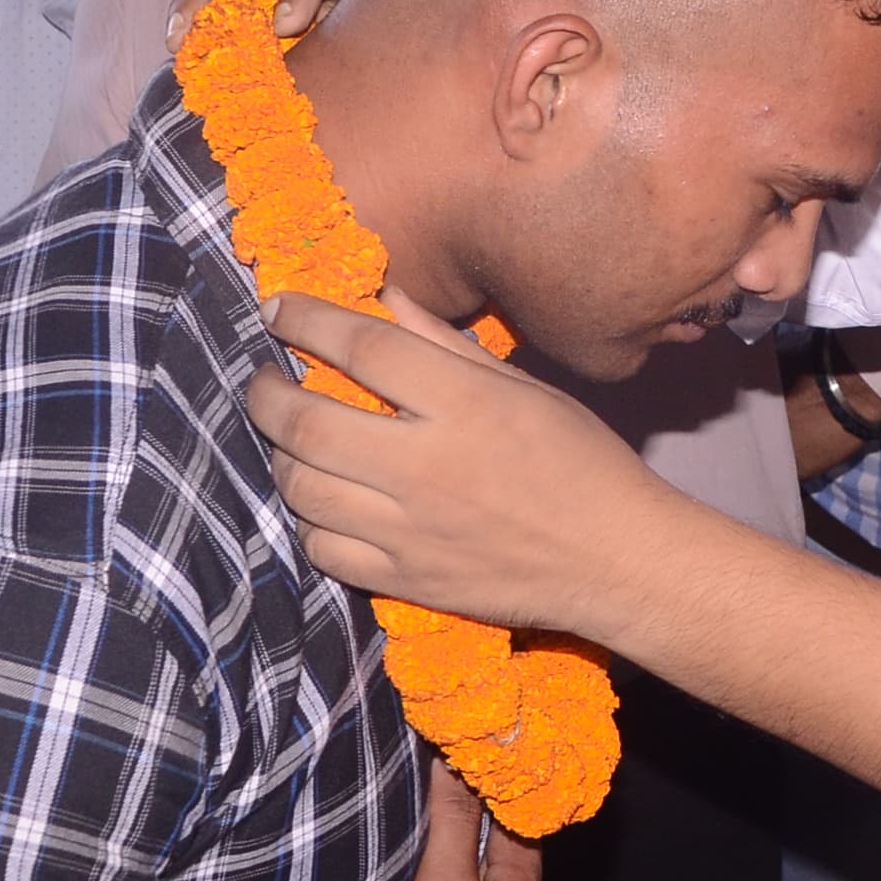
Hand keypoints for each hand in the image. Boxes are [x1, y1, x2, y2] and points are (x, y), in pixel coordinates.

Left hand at [242, 288, 695, 640]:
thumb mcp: (525, 387)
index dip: (306, 321)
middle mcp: (429, 467)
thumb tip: (382, 301)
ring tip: (290, 440)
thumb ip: (447, 344)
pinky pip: (323, 550)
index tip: (278, 312)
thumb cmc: (581, 463)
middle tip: (263, 380)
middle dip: (267, 394)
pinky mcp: (407, 580)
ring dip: (282, 457)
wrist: (617, 561)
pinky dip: (309, 520)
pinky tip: (321, 501)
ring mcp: (412, 530)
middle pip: (309, 422)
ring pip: (304, 489)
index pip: (363, 348)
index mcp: (467, 406)